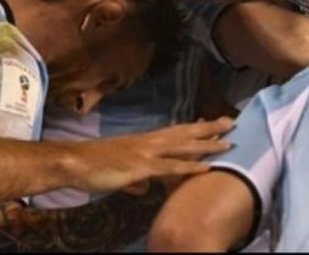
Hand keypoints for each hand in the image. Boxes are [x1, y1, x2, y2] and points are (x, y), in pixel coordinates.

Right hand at [65, 117, 233, 193]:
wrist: (75, 163)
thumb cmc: (94, 166)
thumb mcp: (121, 172)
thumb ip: (136, 179)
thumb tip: (144, 187)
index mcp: (144, 141)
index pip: (175, 131)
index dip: (195, 128)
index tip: (213, 122)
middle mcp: (149, 142)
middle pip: (185, 133)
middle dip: (209, 128)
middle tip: (232, 121)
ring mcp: (146, 152)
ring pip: (183, 146)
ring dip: (207, 145)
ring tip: (228, 143)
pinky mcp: (141, 166)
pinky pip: (171, 167)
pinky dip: (190, 167)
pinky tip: (207, 167)